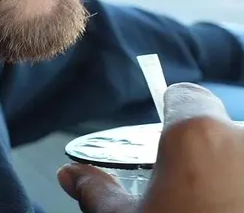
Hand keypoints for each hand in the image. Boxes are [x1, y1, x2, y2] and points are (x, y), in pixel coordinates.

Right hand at [58, 82, 243, 211]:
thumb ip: (98, 192)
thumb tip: (72, 176)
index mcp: (196, 136)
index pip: (187, 98)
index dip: (176, 116)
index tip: (169, 145)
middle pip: (224, 131)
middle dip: (211, 158)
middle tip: (194, 195)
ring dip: (236, 178)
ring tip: (220, 208)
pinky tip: (234, 209)